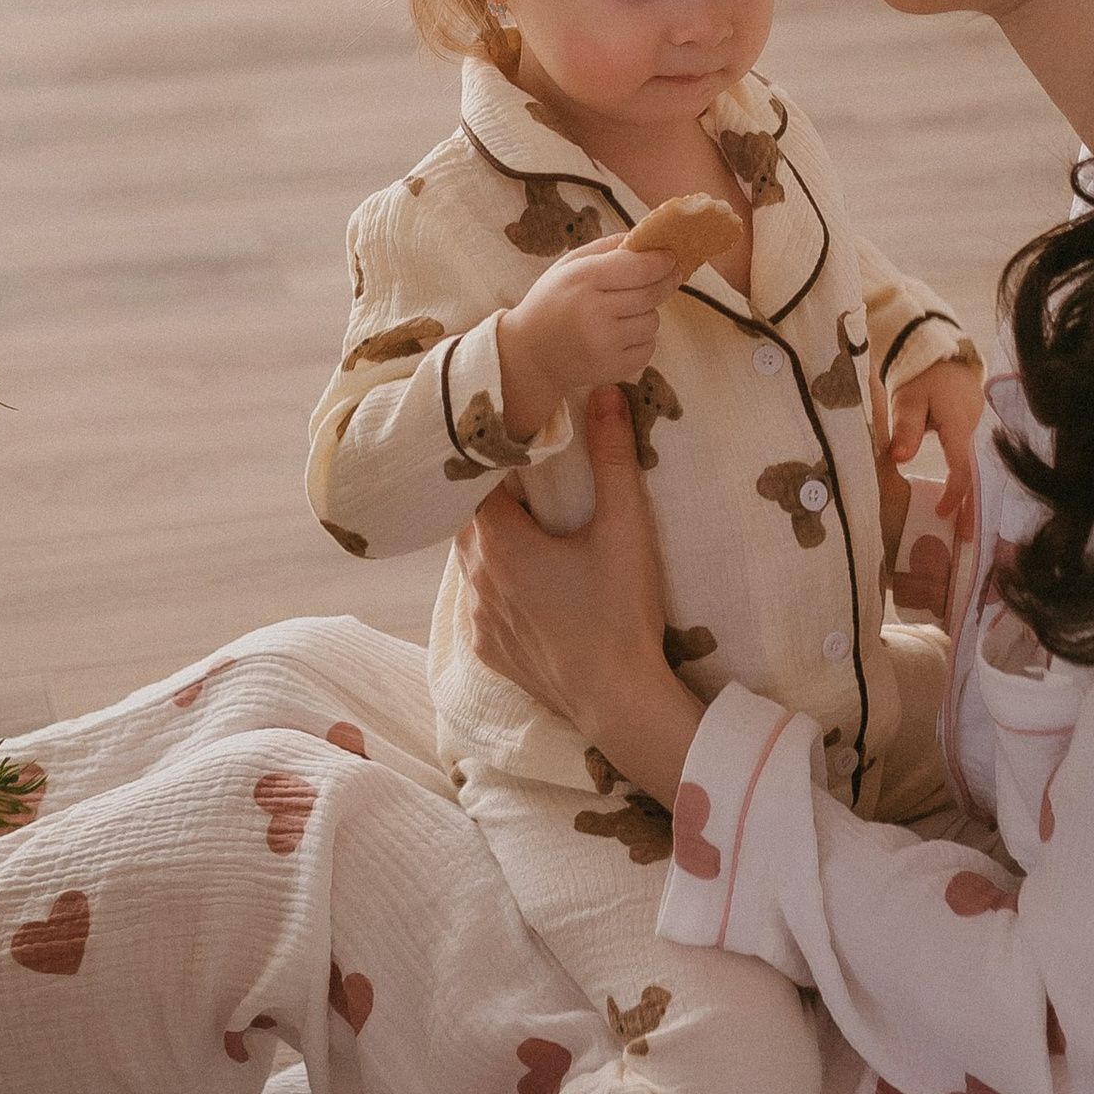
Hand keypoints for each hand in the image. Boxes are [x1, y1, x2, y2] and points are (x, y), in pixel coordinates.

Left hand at [459, 388, 701, 807]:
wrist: (619, 700)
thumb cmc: (620, 612)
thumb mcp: (625, 527)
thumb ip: (612, 456)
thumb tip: (606, 392)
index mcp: (498, 541)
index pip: (473, 480)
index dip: (493, 459)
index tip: (518, 446)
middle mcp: (474, 578)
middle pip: (468, 518)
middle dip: (493, 498)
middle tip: (530, 483)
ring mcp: (476, 619)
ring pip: (471, 561)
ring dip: (495, 544)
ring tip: (532, 533)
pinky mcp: (488, 651)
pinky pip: (480, 602)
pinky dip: (498, 587)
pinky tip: (533, 585)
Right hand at [497, 237, 668, 442]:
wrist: (530, 354)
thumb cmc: (552, 302)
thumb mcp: (569, 266)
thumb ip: (606, 248)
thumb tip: (646, 238)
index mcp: (582, 279)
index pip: (638, 267)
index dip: (661, 260)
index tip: (670, 257)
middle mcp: (594, 312)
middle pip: (651, 293)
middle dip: (663, 282)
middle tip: (668, 276)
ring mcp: (604, 344)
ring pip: (653, 321)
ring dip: (647, 313)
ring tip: (623, 313)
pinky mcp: (612, 368)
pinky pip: (649, 347)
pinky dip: (642, 339)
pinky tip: (620, 335)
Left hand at [883, 351, 987, 533]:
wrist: (937, 346)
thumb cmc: (920, 373)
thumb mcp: (908, 398)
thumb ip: (905, 428)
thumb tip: (899, 459)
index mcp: (960, 423)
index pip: (962, 467)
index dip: (955, 493)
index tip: (943, 513)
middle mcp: (976, 427)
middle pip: (977, 473)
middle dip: (972, 505)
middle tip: (965, 535)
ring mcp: (979, 424)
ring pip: (978, 466)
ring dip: (972, 494)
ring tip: (965, 523)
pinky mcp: (975, 423)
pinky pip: (975, 455)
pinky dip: (970, 477)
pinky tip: (966, 497)